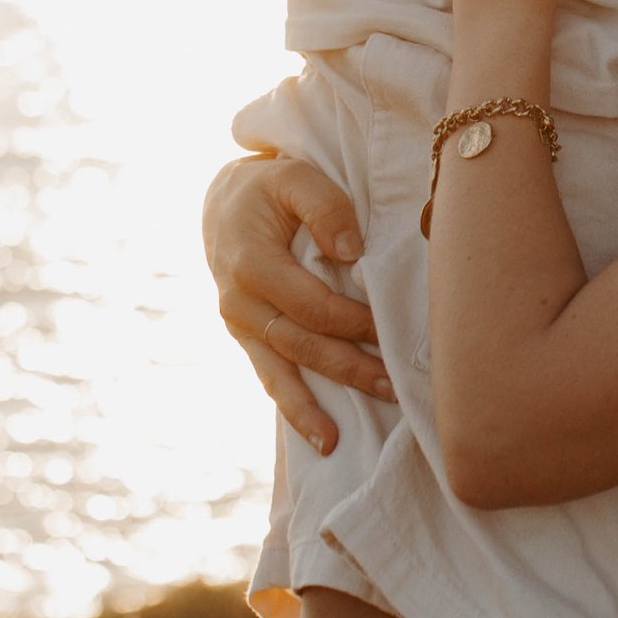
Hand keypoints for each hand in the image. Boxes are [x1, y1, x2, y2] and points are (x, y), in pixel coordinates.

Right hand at [203, 152, 388, 454]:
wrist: (224, 202)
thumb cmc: (270, 187)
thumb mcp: (295, 177)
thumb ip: (325, 207)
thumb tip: (350, 253)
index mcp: (252, 262)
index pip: (313, 305)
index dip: (353, 321)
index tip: (392, 329)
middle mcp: (239, 300)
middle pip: (302, 343)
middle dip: (348, 367)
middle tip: (393, 387)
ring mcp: (239, 324)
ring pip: (281, 371)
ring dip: (315, 406)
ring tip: (340, 440)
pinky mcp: (246, 337)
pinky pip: (269, 377)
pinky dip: (293, 408)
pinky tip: (320, 438)